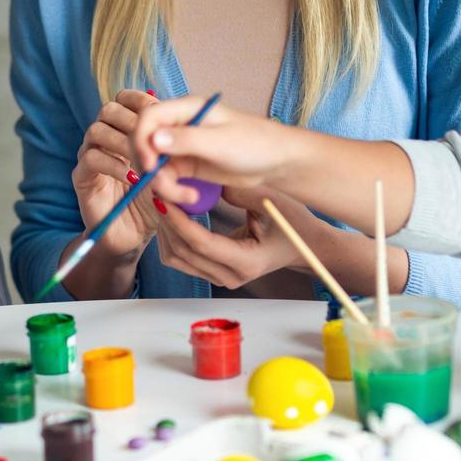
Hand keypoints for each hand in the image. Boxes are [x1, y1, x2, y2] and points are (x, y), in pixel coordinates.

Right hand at [73, 90, 163, 258]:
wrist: (134, 235)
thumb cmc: (156, 199)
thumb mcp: (171, 171)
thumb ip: (171, 149)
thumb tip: (172, 131)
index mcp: (127, 128)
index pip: (127, 98)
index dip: (141, 101)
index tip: (160, 113)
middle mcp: (107, 136)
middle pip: (109, 109)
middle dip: (133, 122)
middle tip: (153, 141)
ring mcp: (91, 154)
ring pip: (97, 130)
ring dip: (123, 142)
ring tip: (145, 162)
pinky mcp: (82, 176)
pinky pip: (91, 158)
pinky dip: (114, 165)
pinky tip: (133, 178)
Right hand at [131, 96, 295, 206]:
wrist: (275, 162)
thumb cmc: (254, 143)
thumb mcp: (221, 142)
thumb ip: (186, 139)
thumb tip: (153, 139)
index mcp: (186, 109)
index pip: (147, 118)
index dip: (141, 141)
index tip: (151, 165)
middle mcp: (178, 125)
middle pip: (144, 143)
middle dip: (149, 168)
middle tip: (164, 187)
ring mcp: (180, 146)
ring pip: (153, 165)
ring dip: (163, 185)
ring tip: (188, 197)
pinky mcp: (185, 165)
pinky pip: (166, 178)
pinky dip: (173, 191)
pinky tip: (192, 196)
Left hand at [153, 186, 307, 289]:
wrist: (302, 244)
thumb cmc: (292, 222)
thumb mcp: (272, 202)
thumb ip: (242, 193)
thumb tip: (208, 181)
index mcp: (247, 263)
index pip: (202, 244)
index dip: (179, 221)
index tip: (165, 197)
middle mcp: (231, 277)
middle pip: (184, 252)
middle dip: (167, 221)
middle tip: (158, 192)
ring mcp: (221, 279)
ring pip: (177, 259)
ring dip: (166, 230)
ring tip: (163, 200)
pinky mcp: (214, 274)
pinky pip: (182, 260)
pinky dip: (172, 237)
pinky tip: (173, 214)